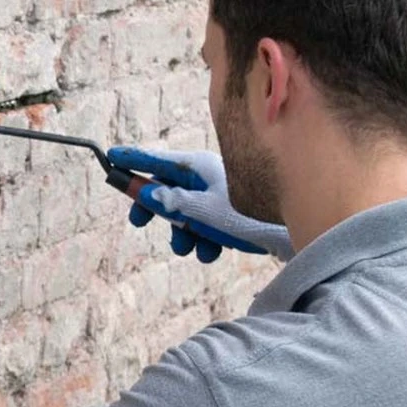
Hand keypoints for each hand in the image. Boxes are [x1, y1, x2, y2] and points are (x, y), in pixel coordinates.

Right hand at [106, 147, 293, 262]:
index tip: (110, 156)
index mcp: (197, 168)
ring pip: (184, 214)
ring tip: (191, 248)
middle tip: (139, 223)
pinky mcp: (228, 215)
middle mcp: (206, 178)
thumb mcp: (204, 211)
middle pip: (166, 189)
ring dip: (183, 234)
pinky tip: (214, 250)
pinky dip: (203, 239)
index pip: (156, 161)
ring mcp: (218, 196)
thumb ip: (173, 202)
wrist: (296, 231)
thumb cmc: (251, 216)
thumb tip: (146, 192)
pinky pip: (203, 226)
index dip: (133, 160)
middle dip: (156, 210)